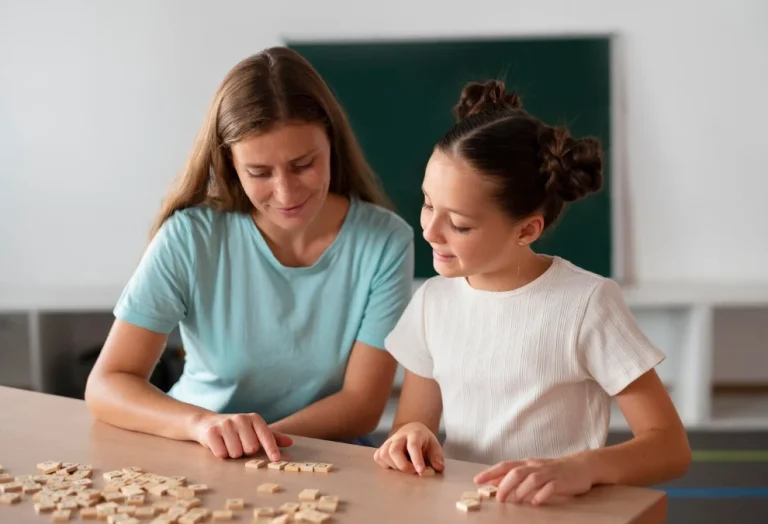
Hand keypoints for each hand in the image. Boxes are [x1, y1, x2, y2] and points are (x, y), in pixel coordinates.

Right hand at [190, 412, 292, 460]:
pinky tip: (219, 445)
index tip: (276, 459)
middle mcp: (241, 419)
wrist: (207, 422)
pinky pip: (221, 453)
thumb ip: (271, 437)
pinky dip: (221, 454)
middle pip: (250, 448)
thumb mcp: (254, 430)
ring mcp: (226, 424)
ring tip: (228, 444)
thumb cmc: (236, 430)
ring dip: (233, 454)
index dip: (271, 448)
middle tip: (239, 444)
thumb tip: (290, 442)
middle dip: (245, 451)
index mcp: (254, 418)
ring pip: (236, 453)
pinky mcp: (212, 432)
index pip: (266, 435)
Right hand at [373, 422, 443, 474]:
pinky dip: (385, 465)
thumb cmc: (424, 441)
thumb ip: (437, 456)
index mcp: (414, 434)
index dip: (416, 459)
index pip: (413, 445)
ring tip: (405, 468)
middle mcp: (399, 436)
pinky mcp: (382, 448)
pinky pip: (378, 457)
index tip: (421, 471)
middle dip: (402, 465)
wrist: (412, 430)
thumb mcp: (434, 445)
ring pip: (384, 454)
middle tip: (412, 471)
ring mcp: (389, 441)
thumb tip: (438, 468)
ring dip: (394, 466)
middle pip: (394, 450)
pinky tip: (395, 466)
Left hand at [474, 456, 593, 504]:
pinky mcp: (561, 481)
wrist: (581, 465)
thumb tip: (494, 482)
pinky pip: (550, 487)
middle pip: (517, 472)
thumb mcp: (532, 470)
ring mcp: (549, 473)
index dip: (491, 472)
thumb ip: (514, 476)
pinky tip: (535, 502)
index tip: (477, 480)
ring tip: (515, 502)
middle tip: (499, 499)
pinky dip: (541, 495)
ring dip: (521, 491)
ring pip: (532, 479)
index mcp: (527, 463)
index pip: (505, 465)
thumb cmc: (553, 470)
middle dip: (505, 485)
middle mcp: (536, 466)